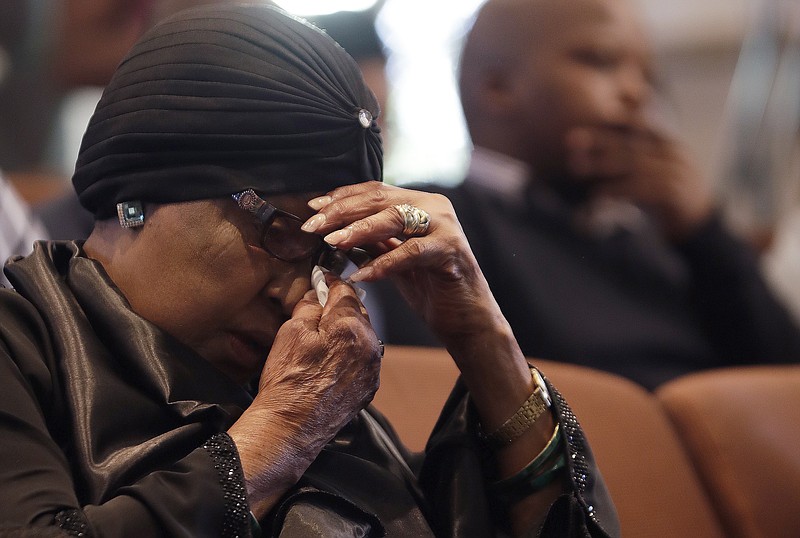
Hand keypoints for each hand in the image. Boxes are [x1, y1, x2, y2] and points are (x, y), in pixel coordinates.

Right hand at [229, 276, 380, 510]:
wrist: (290, 427)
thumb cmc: (288, 381)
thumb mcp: (291, 331)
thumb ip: (309, 305)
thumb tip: (318, 294)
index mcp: (351, 327)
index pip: (346, 291)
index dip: (332, 283)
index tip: (324, 281)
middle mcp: (369, 346)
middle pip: (359, 313)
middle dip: (340, 308)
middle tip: (319, 309)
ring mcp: (372, 369)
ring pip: (362, 337)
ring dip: (347, 332)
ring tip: (323, 339)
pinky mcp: (369, 387)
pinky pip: (363, 359)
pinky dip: (350, 354)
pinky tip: (330, 362)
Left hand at [301, 181, 502, 349]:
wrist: (468, 319)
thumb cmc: (431, 288)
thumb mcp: (394, 259)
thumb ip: (373, 241)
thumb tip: (334, 230)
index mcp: (420, 203)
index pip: (374, 190)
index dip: (341, 197)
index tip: (313, 208)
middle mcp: (434, 207)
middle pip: (379, 199)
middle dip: (342, 212)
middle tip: (314, 226)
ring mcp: (445, 225)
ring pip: (394, 218)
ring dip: (358, 230)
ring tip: (332, 242)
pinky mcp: (451, 250)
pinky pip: (410, 252)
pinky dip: (383, 263)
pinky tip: (361, 275)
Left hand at [566, 125, 713, 240]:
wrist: (700, 224)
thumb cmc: (668, 199)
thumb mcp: (652, 175)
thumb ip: (633, 163)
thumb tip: (597, 157)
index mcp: (667, 145)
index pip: (637, 128)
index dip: (610, 125)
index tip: (583, 125)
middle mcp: (672, 155)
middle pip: (630, 144)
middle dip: (598, 141)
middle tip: (571, 141)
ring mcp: (676, 173)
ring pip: (633, 164)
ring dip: (602, 165)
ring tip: (577, 167)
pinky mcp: (675, 194)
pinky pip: (642, 188)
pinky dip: (617, 190)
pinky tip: (599, 194)